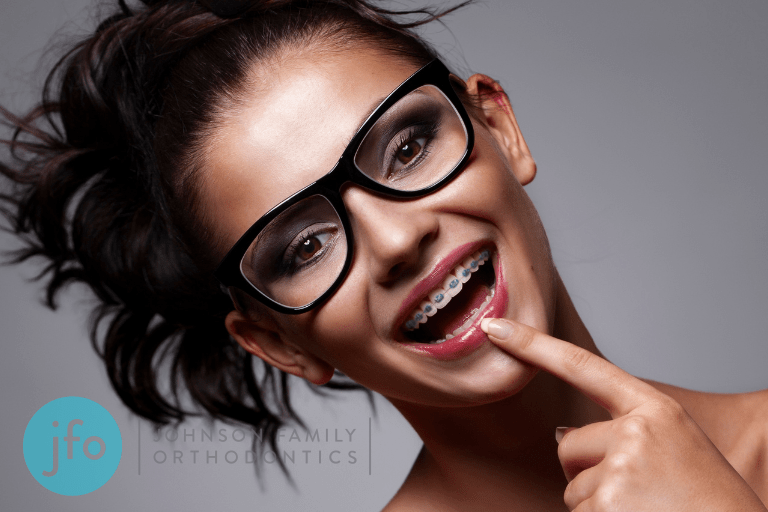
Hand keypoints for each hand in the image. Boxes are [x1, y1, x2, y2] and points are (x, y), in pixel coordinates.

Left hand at [480, 318, 766, 511]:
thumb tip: (560, 437)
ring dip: (598, 501)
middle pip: (568, 445)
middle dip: (588, 470)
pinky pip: (577, 511)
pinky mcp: (606, 503)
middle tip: (638, 491)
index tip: (495, 326)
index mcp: (655, 410)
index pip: (581, 366)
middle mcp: (635, 431)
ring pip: (573, 485)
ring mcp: (620, 468)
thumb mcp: (677, 447)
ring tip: (644, 508)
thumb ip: (624, 431)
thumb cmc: (709, 500)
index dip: (532, 344)